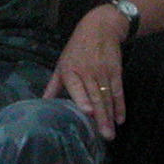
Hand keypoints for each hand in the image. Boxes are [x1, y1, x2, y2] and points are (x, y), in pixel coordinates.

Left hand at [43, 5, 126, 137]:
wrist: (100, 27)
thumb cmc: (76, 48)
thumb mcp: (62, 64)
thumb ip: (54, 85)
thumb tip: (42, 102)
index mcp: (71, 70)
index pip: (77, 86)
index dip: (83, 98)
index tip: (88, 111)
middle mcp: (88, 72)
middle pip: (95, 96)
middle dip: (100, 117)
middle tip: (104, 135)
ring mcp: (103, 72)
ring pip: (107, 97)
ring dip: (110, 116)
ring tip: (111, 133)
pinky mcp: (116, 71)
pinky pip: (118, 91)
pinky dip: (120, 106)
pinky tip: (121, 119)